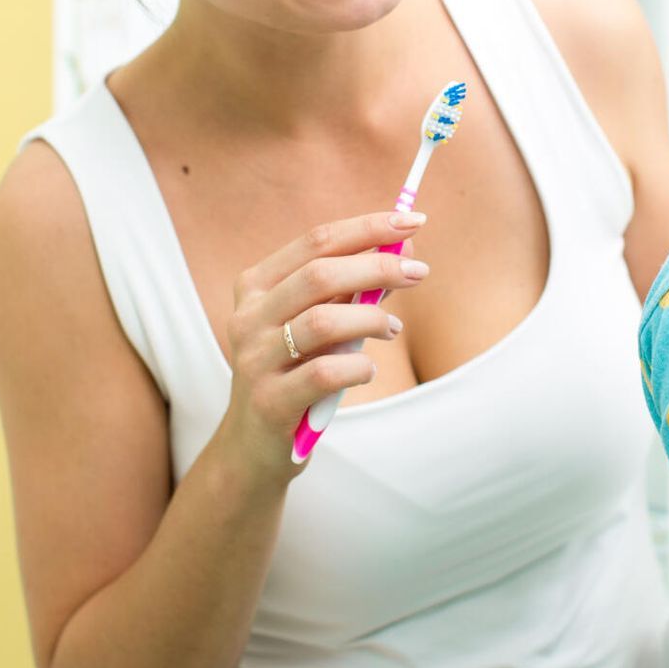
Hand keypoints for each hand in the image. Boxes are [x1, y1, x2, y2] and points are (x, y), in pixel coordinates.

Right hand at [217, 209, 429, 476]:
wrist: (254, 446)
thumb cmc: (296, 372)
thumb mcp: (319, 325)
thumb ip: (354, 289)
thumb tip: (406, 251)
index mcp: (257, 286)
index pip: (316, 241)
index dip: (368, 227)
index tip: (413, 221)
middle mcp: (248, 317)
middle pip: (320, 275)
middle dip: (378, 266)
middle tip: (419, 273)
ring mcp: (254, 360)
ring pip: (322, 322)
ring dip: (370, 318)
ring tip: (392, 327)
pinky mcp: (270, 401)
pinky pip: (325, 373)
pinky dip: (358, 367)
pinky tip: (367, 370)